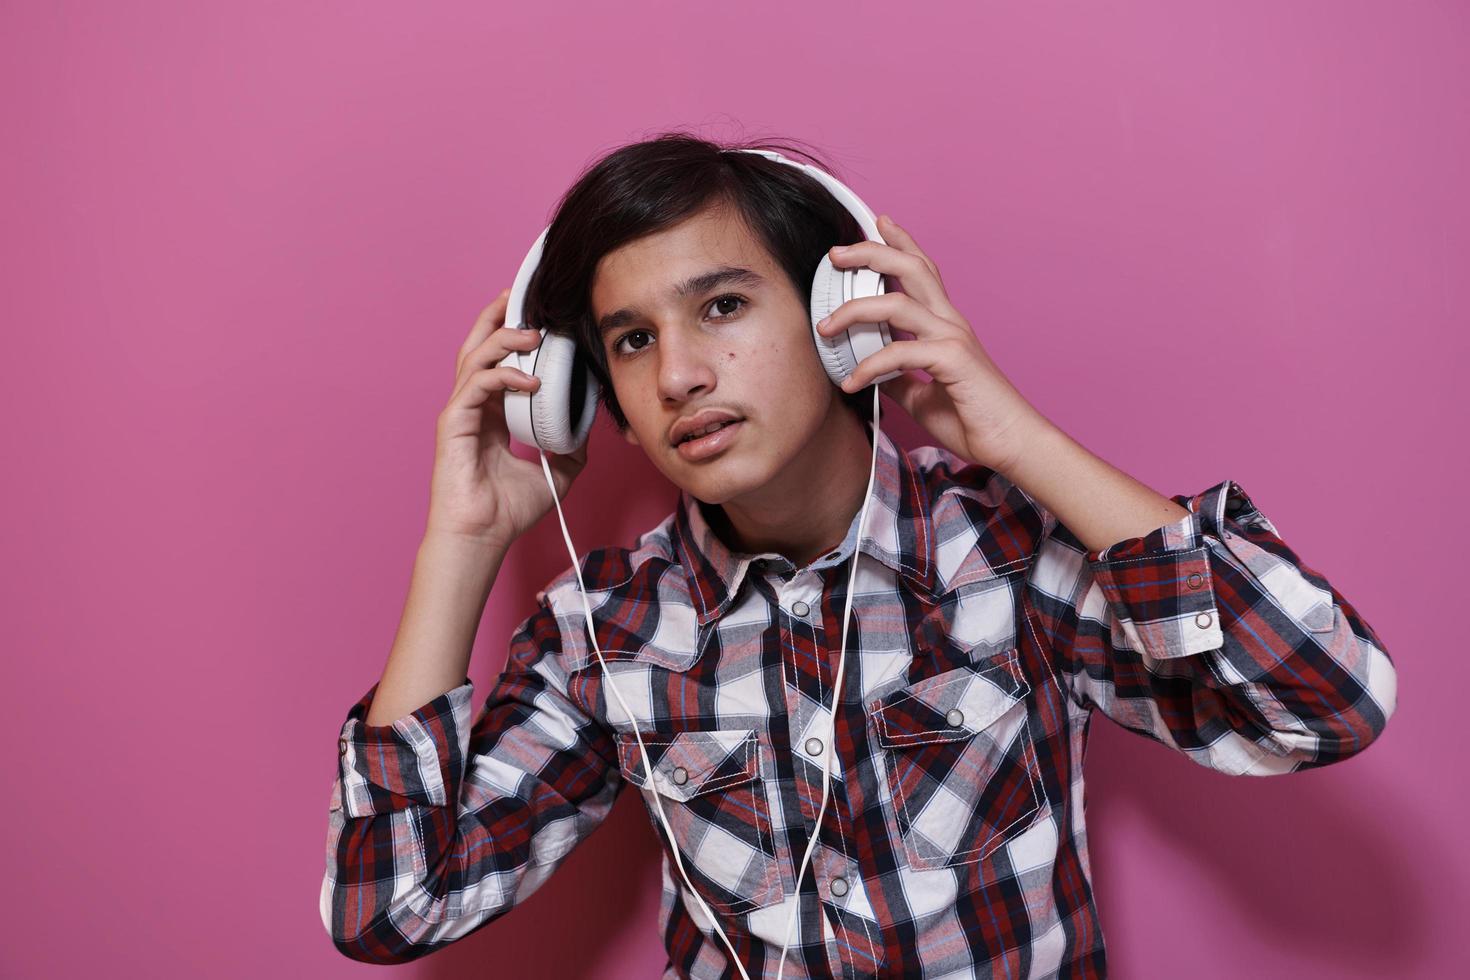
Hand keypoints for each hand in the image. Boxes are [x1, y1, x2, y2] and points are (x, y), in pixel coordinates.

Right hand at [425, 289, 588, 545]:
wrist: (482, 537)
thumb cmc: (507, 510)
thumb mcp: (555, 473)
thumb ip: (571, 448)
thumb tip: (590, 429)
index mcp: (491, 413)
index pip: (499, 360)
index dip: (514, 334)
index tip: (540, 318)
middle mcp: (473, 406)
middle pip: (479, 346)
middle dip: (498, 317)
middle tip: (521, 297)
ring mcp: (461, 412)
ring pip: (475, 357)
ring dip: (504, 339)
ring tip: (534, 334)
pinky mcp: (454, 423)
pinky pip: (478, 385)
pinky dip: (504, 376)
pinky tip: (531, 380)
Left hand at [815, 214, 1048, 473]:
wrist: (1010, 443)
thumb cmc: (972, 419)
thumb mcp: (920, 395)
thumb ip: (897, 377)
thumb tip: (868, 372)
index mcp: (946, 325)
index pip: (922, 271)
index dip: (901, 242)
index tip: (878, 222)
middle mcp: (950, 322)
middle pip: (910, 267)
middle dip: (871, 252)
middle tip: (836, 253)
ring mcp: (953, 337)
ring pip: (898, 302)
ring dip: (855, 309)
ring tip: (825, 326)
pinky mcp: (952, 359)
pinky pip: (900, 352)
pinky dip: (869, 366)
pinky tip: (851, 383)